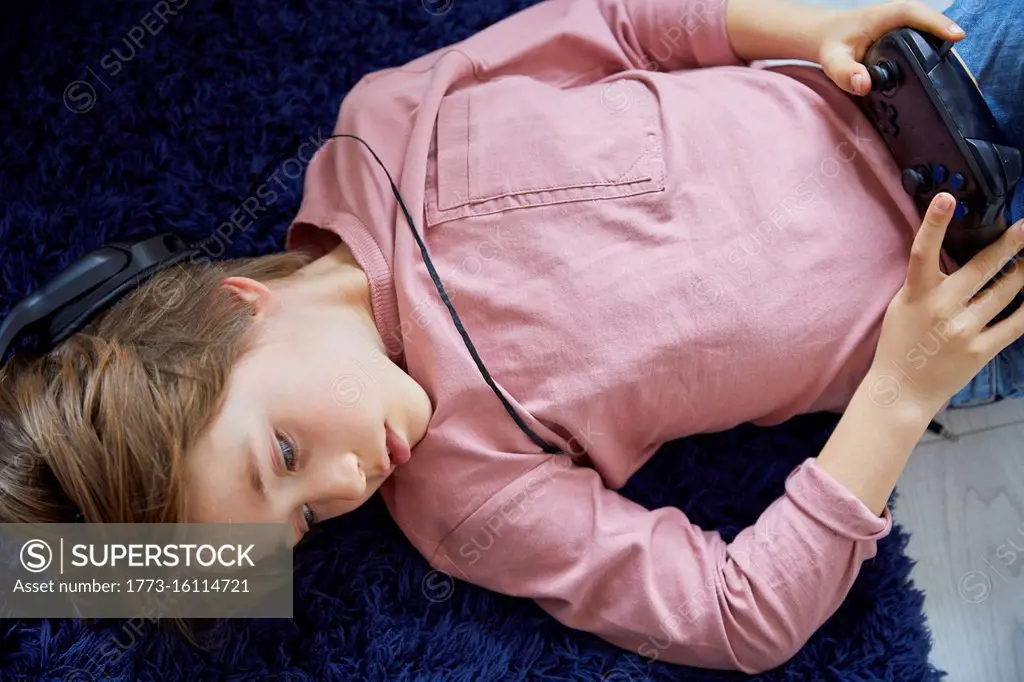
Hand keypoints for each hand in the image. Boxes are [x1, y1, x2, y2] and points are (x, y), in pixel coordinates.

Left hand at [817, 0, 965, 95]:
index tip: (956, 35)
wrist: (827, 36)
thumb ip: (845, 73)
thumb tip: (863, 85)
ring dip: (942, 43)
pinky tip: (940, 66)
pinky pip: (923, 36)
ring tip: (954, 66)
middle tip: (960, 62)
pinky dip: (933, 47)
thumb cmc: (831, 45)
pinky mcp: (904, 34)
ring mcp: (902, 26)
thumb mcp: (832, 60)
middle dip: (946, 35)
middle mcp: (897, 17)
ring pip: (928, 29)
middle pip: (929, 21)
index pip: (914, 13)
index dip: (937, 22)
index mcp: (883, 17)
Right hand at [870, 193, 1023, 414]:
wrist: (901, 391)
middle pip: (982, 268)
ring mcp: (963, 330)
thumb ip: (926, 283)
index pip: (923, 252)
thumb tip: (954, 255)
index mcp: (916, 294)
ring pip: (1005, 291)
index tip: (946, 198)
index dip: (934, 223)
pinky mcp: (981, 350)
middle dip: (1010, 244)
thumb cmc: (899, 345)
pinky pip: (1016, 323)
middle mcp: (940, 309)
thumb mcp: (903, 307)